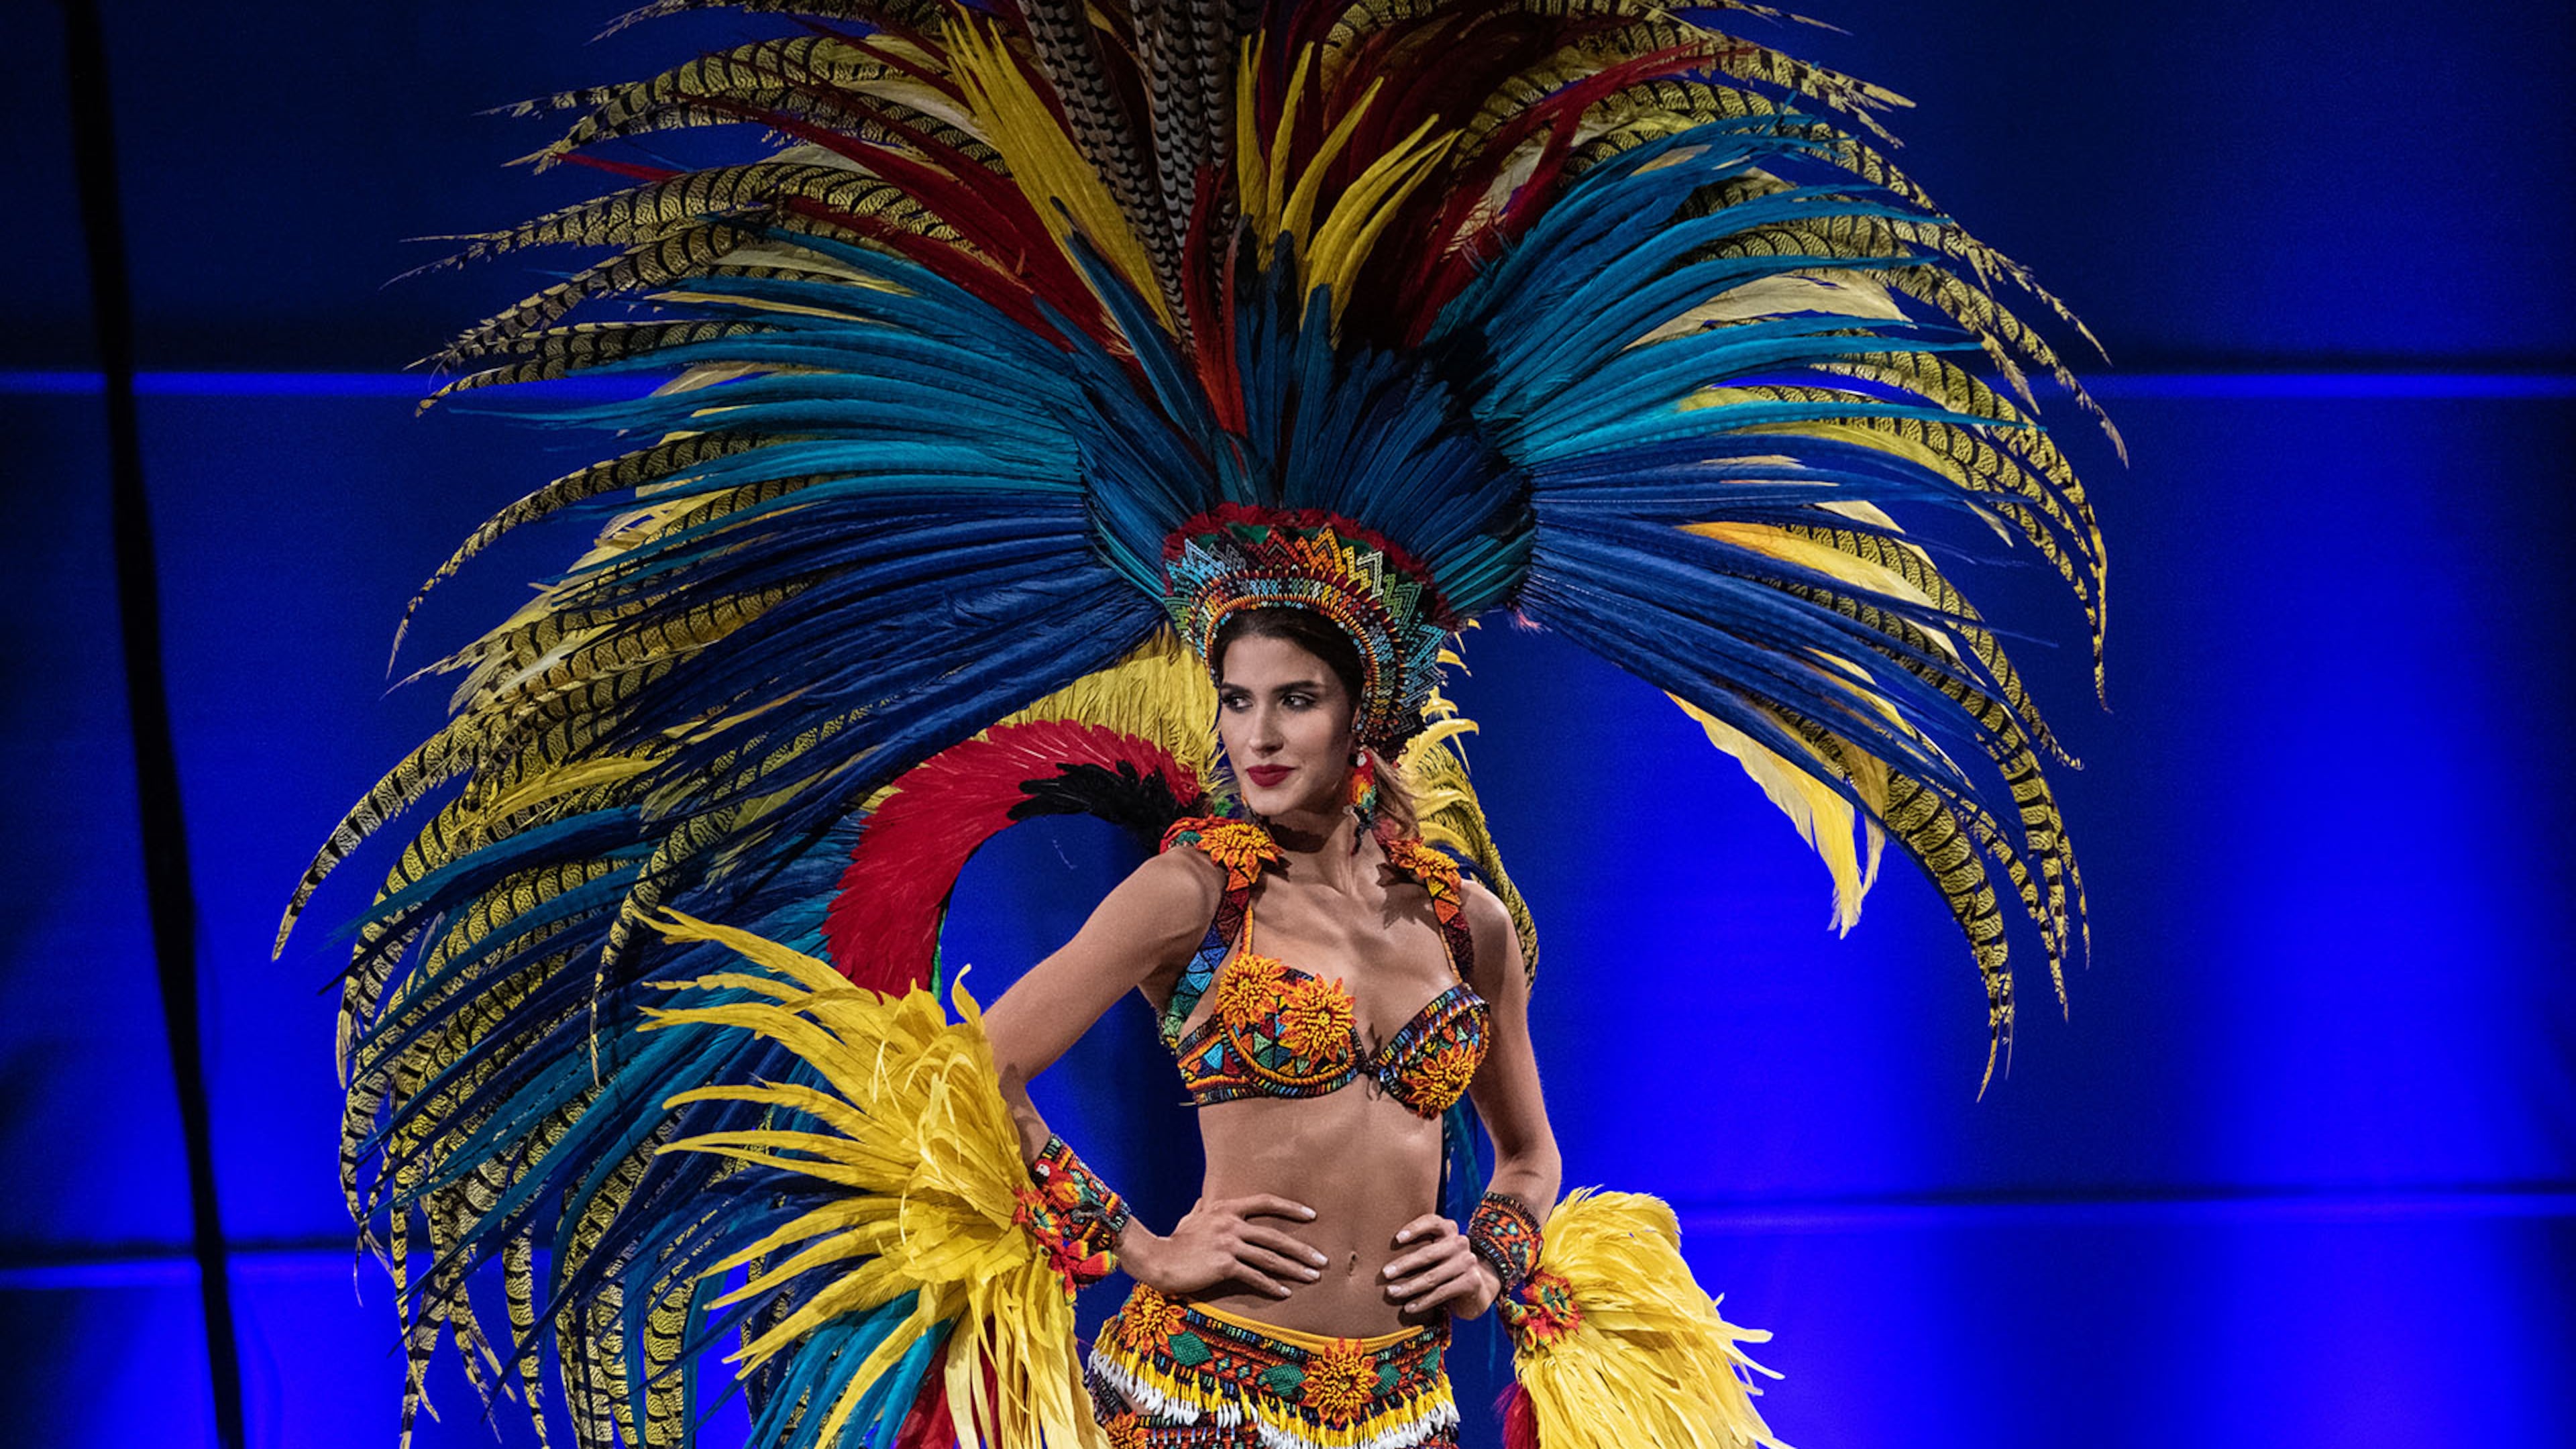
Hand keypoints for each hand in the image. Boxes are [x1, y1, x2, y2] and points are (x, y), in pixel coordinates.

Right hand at [1123, 1195, 1327, 1298]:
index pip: (1265, 1202)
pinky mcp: (1224, 1264)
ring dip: (1295, 1269)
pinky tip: (1285, 1293)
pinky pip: (1254, 1276)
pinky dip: (1271, 1285)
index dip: (1290, 1207)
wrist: (1157, 1257)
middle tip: (1322, 1259)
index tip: (1312, 1215)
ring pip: (1270, 1257)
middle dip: (1302, 1249)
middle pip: (1276, 1235)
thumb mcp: (1191, 1217)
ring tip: (1313, 1277)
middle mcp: (1231, 1223)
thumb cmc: (1174, 1240)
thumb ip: (1203, 1208)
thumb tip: (1205, 1200)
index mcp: (1227, 1208)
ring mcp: (1228, 1243)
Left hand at [1382, 1214, 1500, 1319]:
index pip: (1432, 1222)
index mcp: (1449, 1229)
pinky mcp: (1471, 1282)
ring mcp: (1468, 1262)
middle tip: (1385, 1274)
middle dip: (1404, 1265)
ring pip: (1432, 1277)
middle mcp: (1460, 1242)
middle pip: (1428, 1253)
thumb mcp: (1435, 1251)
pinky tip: (1408, 1307)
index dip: (1415, 1228)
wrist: (1476, 1288)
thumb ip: (1418, 1246)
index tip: (1397, 1239)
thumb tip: (1379, 1251)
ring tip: (1392, 1292)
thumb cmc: (1443, 1266)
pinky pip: (1441, 1293)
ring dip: (1409, 1287)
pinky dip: (1423, 1301)